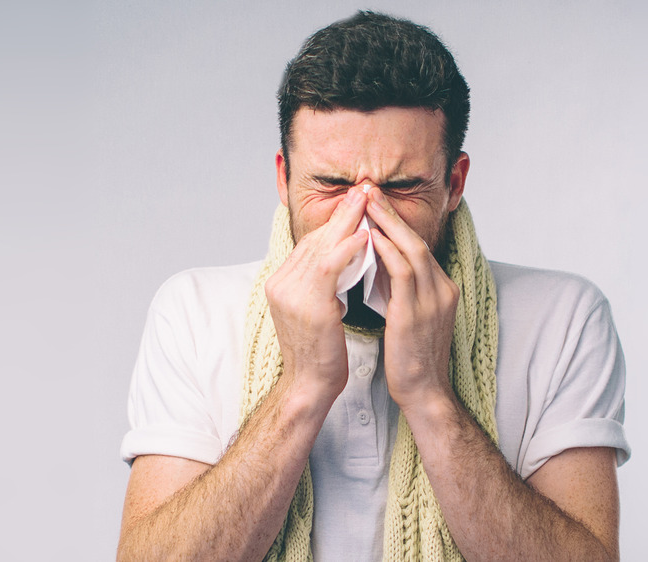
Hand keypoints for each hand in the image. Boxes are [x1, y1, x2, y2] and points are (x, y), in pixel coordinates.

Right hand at [265, 188, 369, 401]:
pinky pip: (329, 268)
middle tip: (363, 190)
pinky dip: (347, 248)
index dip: (334, 223)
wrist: (311, 385)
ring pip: (322, 248)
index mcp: (280, 283)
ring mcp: (291, 294)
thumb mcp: (316, 309)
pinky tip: (365, 235)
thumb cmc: (320, 351)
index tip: (355, 203)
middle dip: (341, 214)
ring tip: (367, 202)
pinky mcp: (309, 305)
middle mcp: (280, 284)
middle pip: (315, 240)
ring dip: (347, 222)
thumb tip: (342, 256)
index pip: (310, 244)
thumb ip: (322, 282)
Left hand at [365, 189, 458, 413]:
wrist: (424, 393)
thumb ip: (397, 289)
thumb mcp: (407, 316)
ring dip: (387, 224)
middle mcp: (442, 289)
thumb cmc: (410, 358)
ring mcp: (433, 300)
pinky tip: (369, 237)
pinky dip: (386, 251)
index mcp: (441, 289)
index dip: (395, 223)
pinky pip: (403, 272)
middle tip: (368, 189)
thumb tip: (375, 264)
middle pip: (417, 239)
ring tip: (365, 203)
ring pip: (411, 249)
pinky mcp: (417, 313)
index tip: (373, 202)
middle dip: (391, 213)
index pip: (417, 247)